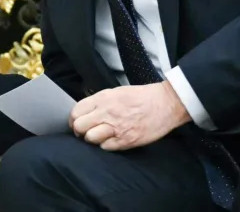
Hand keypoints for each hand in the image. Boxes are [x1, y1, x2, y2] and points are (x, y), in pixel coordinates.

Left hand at [70, 81, 189, 150]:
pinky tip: (112, 139)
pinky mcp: (126, 140)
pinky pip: (106, 147)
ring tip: (100, 136)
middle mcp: (107, 112)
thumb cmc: (142, 97)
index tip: (76, 122)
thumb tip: (85, 112)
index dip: (73, 119)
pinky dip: (106, 145)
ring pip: (90, 138)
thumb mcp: (116, 92)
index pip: (76, 111)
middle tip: (85, 131)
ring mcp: (117, 127)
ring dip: (92, 139)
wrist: (165, 103)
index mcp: (103, 98)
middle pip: (79, 126)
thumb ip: (99, 101)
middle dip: (79, 130)